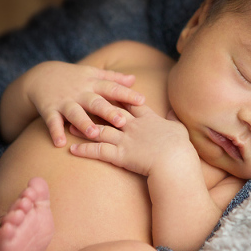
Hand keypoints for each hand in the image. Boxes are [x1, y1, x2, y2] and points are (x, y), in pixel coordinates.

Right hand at [26, 61, 144, 146]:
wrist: (40, 76)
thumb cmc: (74, 78)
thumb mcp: (92, 74)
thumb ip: (113, 78)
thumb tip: (134, 80)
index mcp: (93, 84)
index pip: (112, 88)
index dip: (127, 94)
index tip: (142, 100)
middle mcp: (80, 93)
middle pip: (96, 102)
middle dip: (108, 111)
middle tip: (121, 121)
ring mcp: (64, 101)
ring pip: (75, 113)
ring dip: (83, 123)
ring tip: (93, 134)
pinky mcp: (49, 109)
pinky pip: (52, 122)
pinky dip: (55, 132)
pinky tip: (60, 143)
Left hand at [69, 105, 195, 175]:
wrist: (175, 161)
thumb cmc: (180, 147)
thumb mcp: (179, 129)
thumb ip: (173, 118)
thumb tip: (173, 110)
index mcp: (148, 119)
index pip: (131, 103)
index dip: (119, 96)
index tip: (109, 89)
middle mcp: (133, 126)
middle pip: (110, 112)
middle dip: (95, 107)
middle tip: (81, 103)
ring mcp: (125, 139)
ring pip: (99, 130)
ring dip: (84, 128)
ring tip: (70, 126)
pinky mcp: (120, 154)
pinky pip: (98, 151)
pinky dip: (84, 150)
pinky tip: (72, 150)